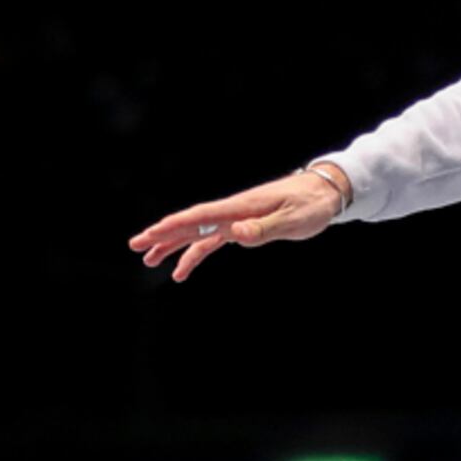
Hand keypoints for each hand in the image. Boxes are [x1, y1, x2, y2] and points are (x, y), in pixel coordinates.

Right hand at [128, 167, 348, 281]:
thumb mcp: (293, 219)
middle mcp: (233, 212)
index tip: (151, 235)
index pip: (201, 217)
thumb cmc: (311, 205)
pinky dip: (195, 253)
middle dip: (162, 235)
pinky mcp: (243, 226)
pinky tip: (182, 269)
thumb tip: (237, 234)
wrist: (325, 192)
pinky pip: (212, 241)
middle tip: (135, 246)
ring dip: (172, 246)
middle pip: (190, 223)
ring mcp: (236, 219)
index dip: (175, 226)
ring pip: (196, 234)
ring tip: (149, 261)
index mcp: (241, 208)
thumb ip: (264, 228)